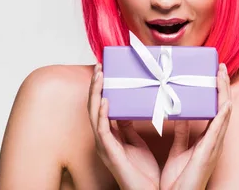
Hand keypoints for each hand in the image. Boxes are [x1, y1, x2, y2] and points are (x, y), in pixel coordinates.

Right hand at [88, 63, 159, 189]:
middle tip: (101, 66)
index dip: (102, 88)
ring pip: (94, 115)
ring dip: (95, 94)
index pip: (102, 106)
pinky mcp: (110, 153)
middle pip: (94, 107)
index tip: (106, 69)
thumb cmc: (144, 171)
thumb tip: (136, 107)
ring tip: (99, 76)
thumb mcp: (138, 141)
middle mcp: (104, 139)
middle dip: (96, 86)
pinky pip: (103, 131)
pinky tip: (104, 101)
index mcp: (112, 135)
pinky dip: (102, 115)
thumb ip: (133, 126)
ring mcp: (105, 146)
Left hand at [160, 63, 232, 189]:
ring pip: (224, 112)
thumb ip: (181, 132)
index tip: (213, 74)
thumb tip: (176, 114)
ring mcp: (215, 144)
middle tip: (218, 67)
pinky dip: (223, 113)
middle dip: (223, 86)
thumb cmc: (179, 179)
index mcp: (208, 138)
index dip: (217, 91)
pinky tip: (224, 101)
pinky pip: (219, 127)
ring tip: (221, 75)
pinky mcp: (210, 150)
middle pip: (223, 106)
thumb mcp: (178, 149)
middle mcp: (215, 139)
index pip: (216, 109)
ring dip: (224, 92)